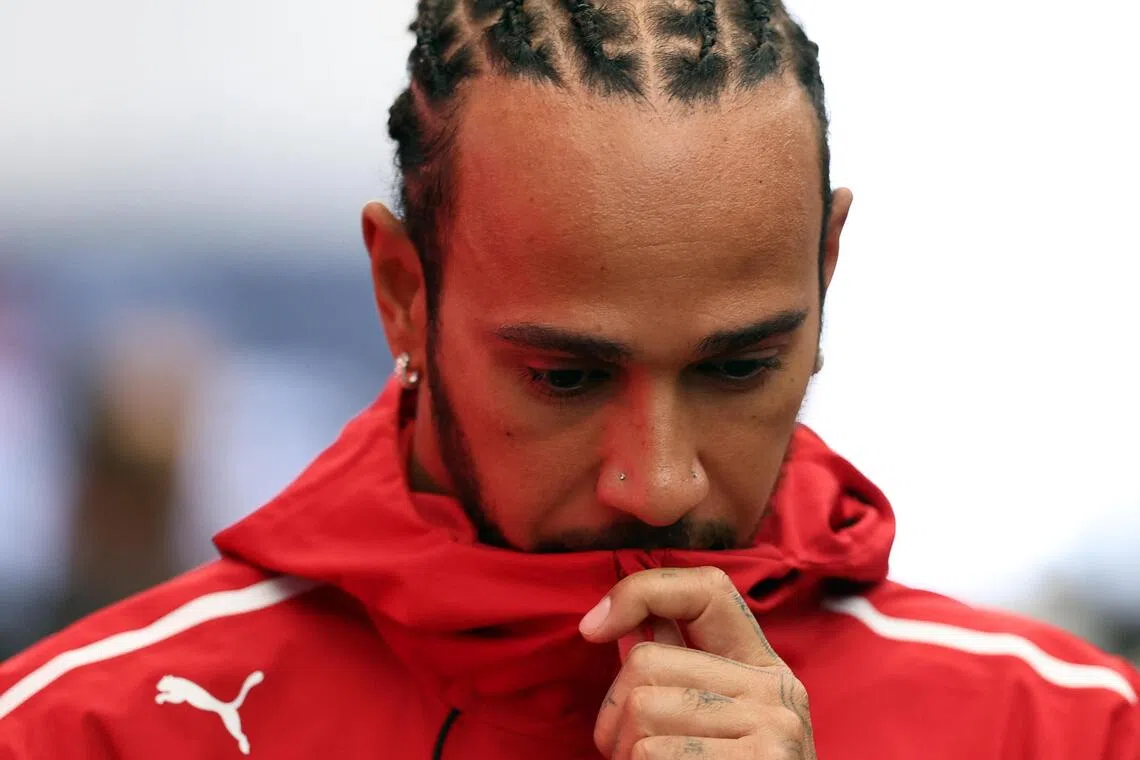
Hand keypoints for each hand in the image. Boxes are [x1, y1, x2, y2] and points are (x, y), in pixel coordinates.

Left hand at [579, 567, 815, 759]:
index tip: (592, 628)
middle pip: (645, 662)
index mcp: (763, 668)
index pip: (705, 589)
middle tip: (630, 757)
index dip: (640, 591)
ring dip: (624, 755)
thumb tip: (617, 625)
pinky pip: (656, 755)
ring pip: (642, 709)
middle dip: (613, 716)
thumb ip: (677, 672)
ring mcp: (775, 729)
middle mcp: (777, 689)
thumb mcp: (713, 723)